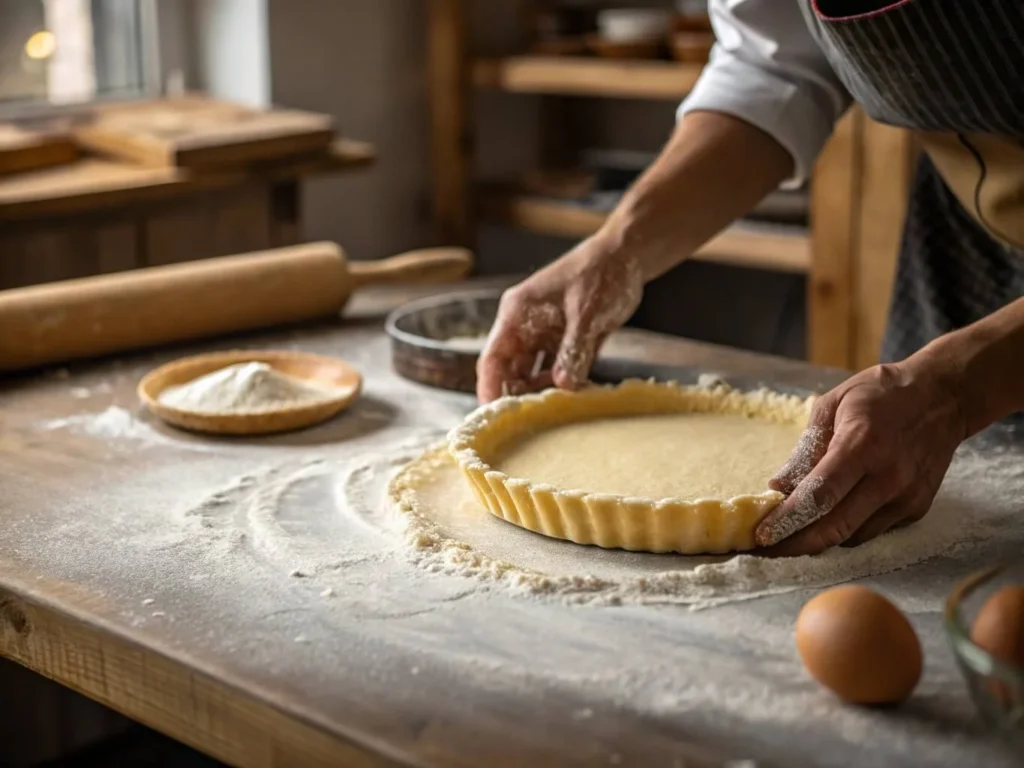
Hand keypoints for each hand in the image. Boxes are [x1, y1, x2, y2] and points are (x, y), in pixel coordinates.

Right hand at [476, 237, 642, 401]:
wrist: (628, 257)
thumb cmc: (602, 274)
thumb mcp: (587, 314)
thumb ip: (574, 350)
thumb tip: (563, 386)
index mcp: (516, 314)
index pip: (492, 358)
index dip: (490, 387)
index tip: (494, 415)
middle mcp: (525, 326)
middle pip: (508, 370)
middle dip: (514, 396)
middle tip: (525, 426)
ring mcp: (544, 335)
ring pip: (531, 373)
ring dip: (539, 393)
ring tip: (549, 417)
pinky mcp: (564, 342)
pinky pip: (555, 370)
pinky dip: (561, 385)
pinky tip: (571, 400)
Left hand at [754, 355, 968, 555]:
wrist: (944, 397)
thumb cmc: (880, 394)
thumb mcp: (833, 406)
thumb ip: (805, 449)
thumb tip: (778, 487)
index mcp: (863, 445)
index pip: (819, 495)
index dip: (788, 520)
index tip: (761, 535)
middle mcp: (888, 477)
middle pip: (835, 528)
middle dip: (796, 544)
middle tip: (766, 549)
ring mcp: (906, 497)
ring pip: (852, 536)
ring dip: (820, 539)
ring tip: (792, 532)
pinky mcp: (917, 508)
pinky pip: (872, 530)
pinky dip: (846, 528)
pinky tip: (832, 516)